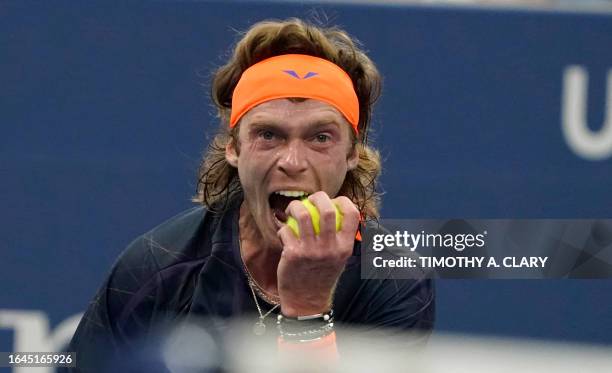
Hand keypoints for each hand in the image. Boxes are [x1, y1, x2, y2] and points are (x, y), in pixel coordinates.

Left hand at [276, 191, 359, 316]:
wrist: (306, 301)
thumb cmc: (322, 275)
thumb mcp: (339, 259)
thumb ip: (339, 237)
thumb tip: (335, 210)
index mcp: (345, 247)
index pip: (352, 214)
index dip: (343, 201)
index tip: (334, 200)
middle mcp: (330, 248)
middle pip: (327, 210)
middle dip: (318, 197)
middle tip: (311, 199)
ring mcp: (311, 251)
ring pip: (302, 215)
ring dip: (295, 206)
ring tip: (293, 209)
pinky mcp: (292, 254)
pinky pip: (286, 230)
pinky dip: (283, 228)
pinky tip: (284, 232)